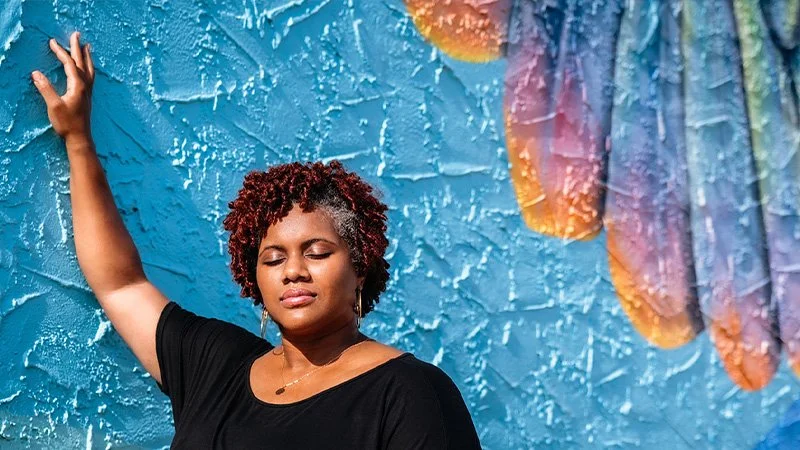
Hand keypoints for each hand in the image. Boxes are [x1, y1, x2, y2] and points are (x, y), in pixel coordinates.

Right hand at [31, 31, 94, 145]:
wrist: (80, 138)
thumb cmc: (67, 123)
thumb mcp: (54, 106)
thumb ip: (45, 89)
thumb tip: (36, 73)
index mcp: (78, 86)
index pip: (69, 64)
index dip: (61, 52)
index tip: (52, 41)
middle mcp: (86, 86)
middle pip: (82, 62)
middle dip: (78, 48)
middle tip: (77, 34)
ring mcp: (88, 91)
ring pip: (89, 69)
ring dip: (87, 56)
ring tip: (87, 46)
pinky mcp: (87, 97)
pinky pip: (90, 77)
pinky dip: (89, 67)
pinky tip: (88, 68)